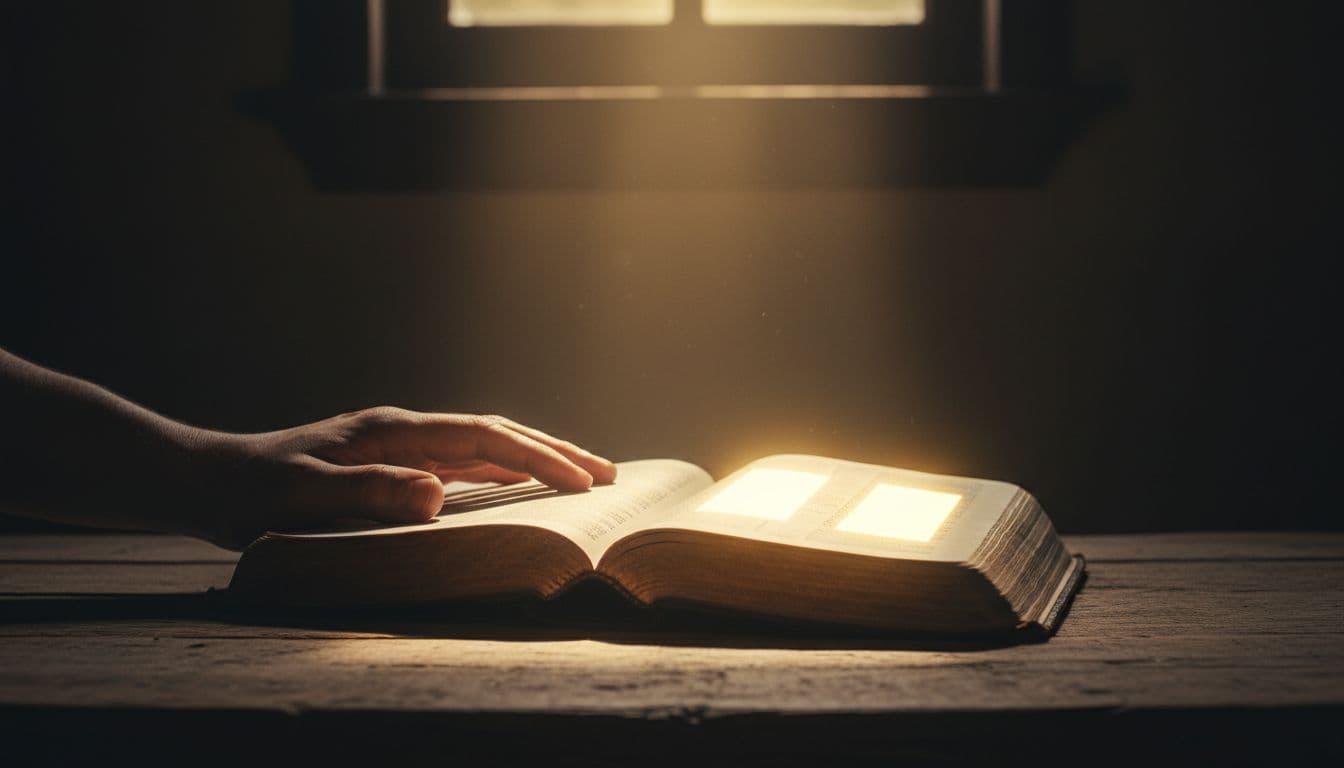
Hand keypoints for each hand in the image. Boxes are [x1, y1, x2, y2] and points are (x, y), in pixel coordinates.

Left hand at [198, 408, 617, 548]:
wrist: (210, 479)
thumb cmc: (252, 490)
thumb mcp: (301, 494)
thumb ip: (368, 491)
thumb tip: (439, 493)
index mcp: (394, 430)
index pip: (482, 437)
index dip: (536, 457)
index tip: (581, 482)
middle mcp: (406, 431)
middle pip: (496, 432)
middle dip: (555, 451)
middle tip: (611, 475)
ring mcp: (402, 445)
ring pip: (486, 446)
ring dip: (536, 459)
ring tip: (585, 477)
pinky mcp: (394, 464)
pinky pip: (465, 464)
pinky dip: (504, 473)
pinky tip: (520, 489)